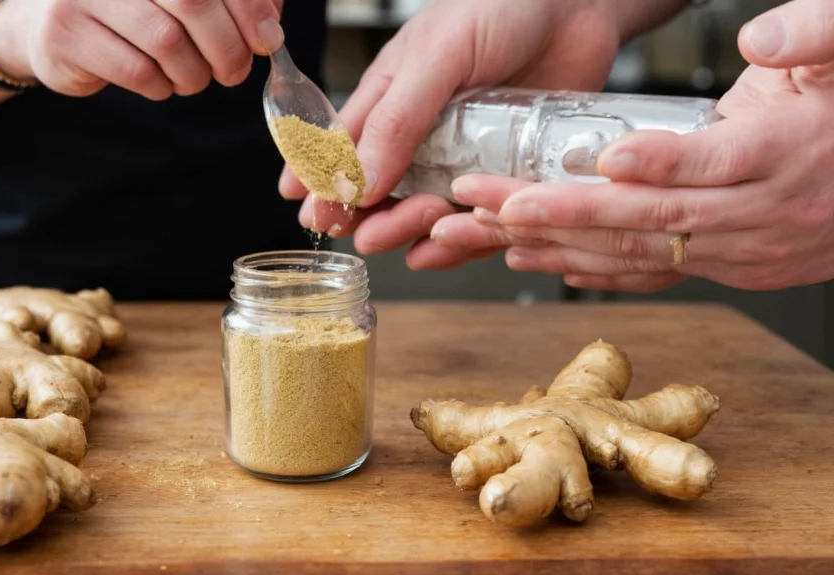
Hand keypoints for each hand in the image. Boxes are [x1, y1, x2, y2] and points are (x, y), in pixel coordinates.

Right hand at [0, 0, 284, 99]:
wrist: (50, 24)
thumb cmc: (133, 10)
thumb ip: (230, 3)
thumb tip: (270, 28)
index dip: (249, 9)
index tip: (268, 40)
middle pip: (193, 3)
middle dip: (228, 48)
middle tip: (234, 72)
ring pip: (167, 42)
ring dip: (194, 74)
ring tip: (192, 78)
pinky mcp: (64, 33)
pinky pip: (139, 72)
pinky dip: (162, 86)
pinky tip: (159, 82)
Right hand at [278, 0, 623, 268]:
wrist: (575, 6)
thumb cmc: (497, 8)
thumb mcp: (436, 56)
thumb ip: (396, 119)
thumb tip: (356, 184)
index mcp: (389, 105)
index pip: (342, 155)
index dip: (322, 188)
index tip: (311, 218)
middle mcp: (421, 140)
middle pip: (382, 200)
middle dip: (374, 221)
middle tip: (372, 229)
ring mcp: (462, 162)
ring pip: (428, 218)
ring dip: (419, 232)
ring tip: (430, 221)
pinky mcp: (504, 178)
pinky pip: (480, 222)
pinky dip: (469, 239)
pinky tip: (461, 239)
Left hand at [431, 0, 833, 291]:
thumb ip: (816, 34)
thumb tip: (759, 38)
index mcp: (784, 153)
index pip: (710, 162)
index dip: (655, 163)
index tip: (596, 158)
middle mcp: (760, 212)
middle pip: (652, 216)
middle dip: (565, 213)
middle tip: (495, 202)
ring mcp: (745, 250)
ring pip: (644, 253)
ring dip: (565, 247)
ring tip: (498, 233)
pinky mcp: (731, 267)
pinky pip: (659, 272)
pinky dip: (601, 270)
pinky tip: (551, 262)